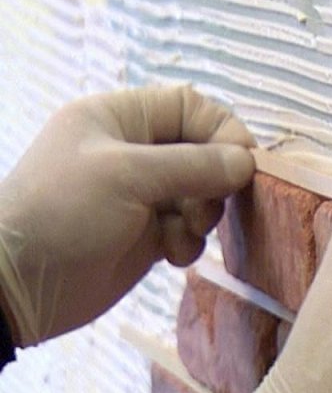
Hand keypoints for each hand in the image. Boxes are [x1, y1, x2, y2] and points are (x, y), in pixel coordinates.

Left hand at [0, 86, 255, 344]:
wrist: (22, 284)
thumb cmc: (63, 213)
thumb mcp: (127, 176)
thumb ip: (193, 165)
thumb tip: (248, 162)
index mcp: (118, 119)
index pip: (188, 108)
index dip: (222, 131)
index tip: (245, 164)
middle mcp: (133, 153)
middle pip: (202, 153)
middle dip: (214, 182)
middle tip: (207, 208)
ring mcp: (141, 196)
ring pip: (202, 195)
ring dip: (204, 216)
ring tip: (182, 234)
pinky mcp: (147, 236)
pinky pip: (190, 231)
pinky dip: (189, 242)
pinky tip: (171, 255)